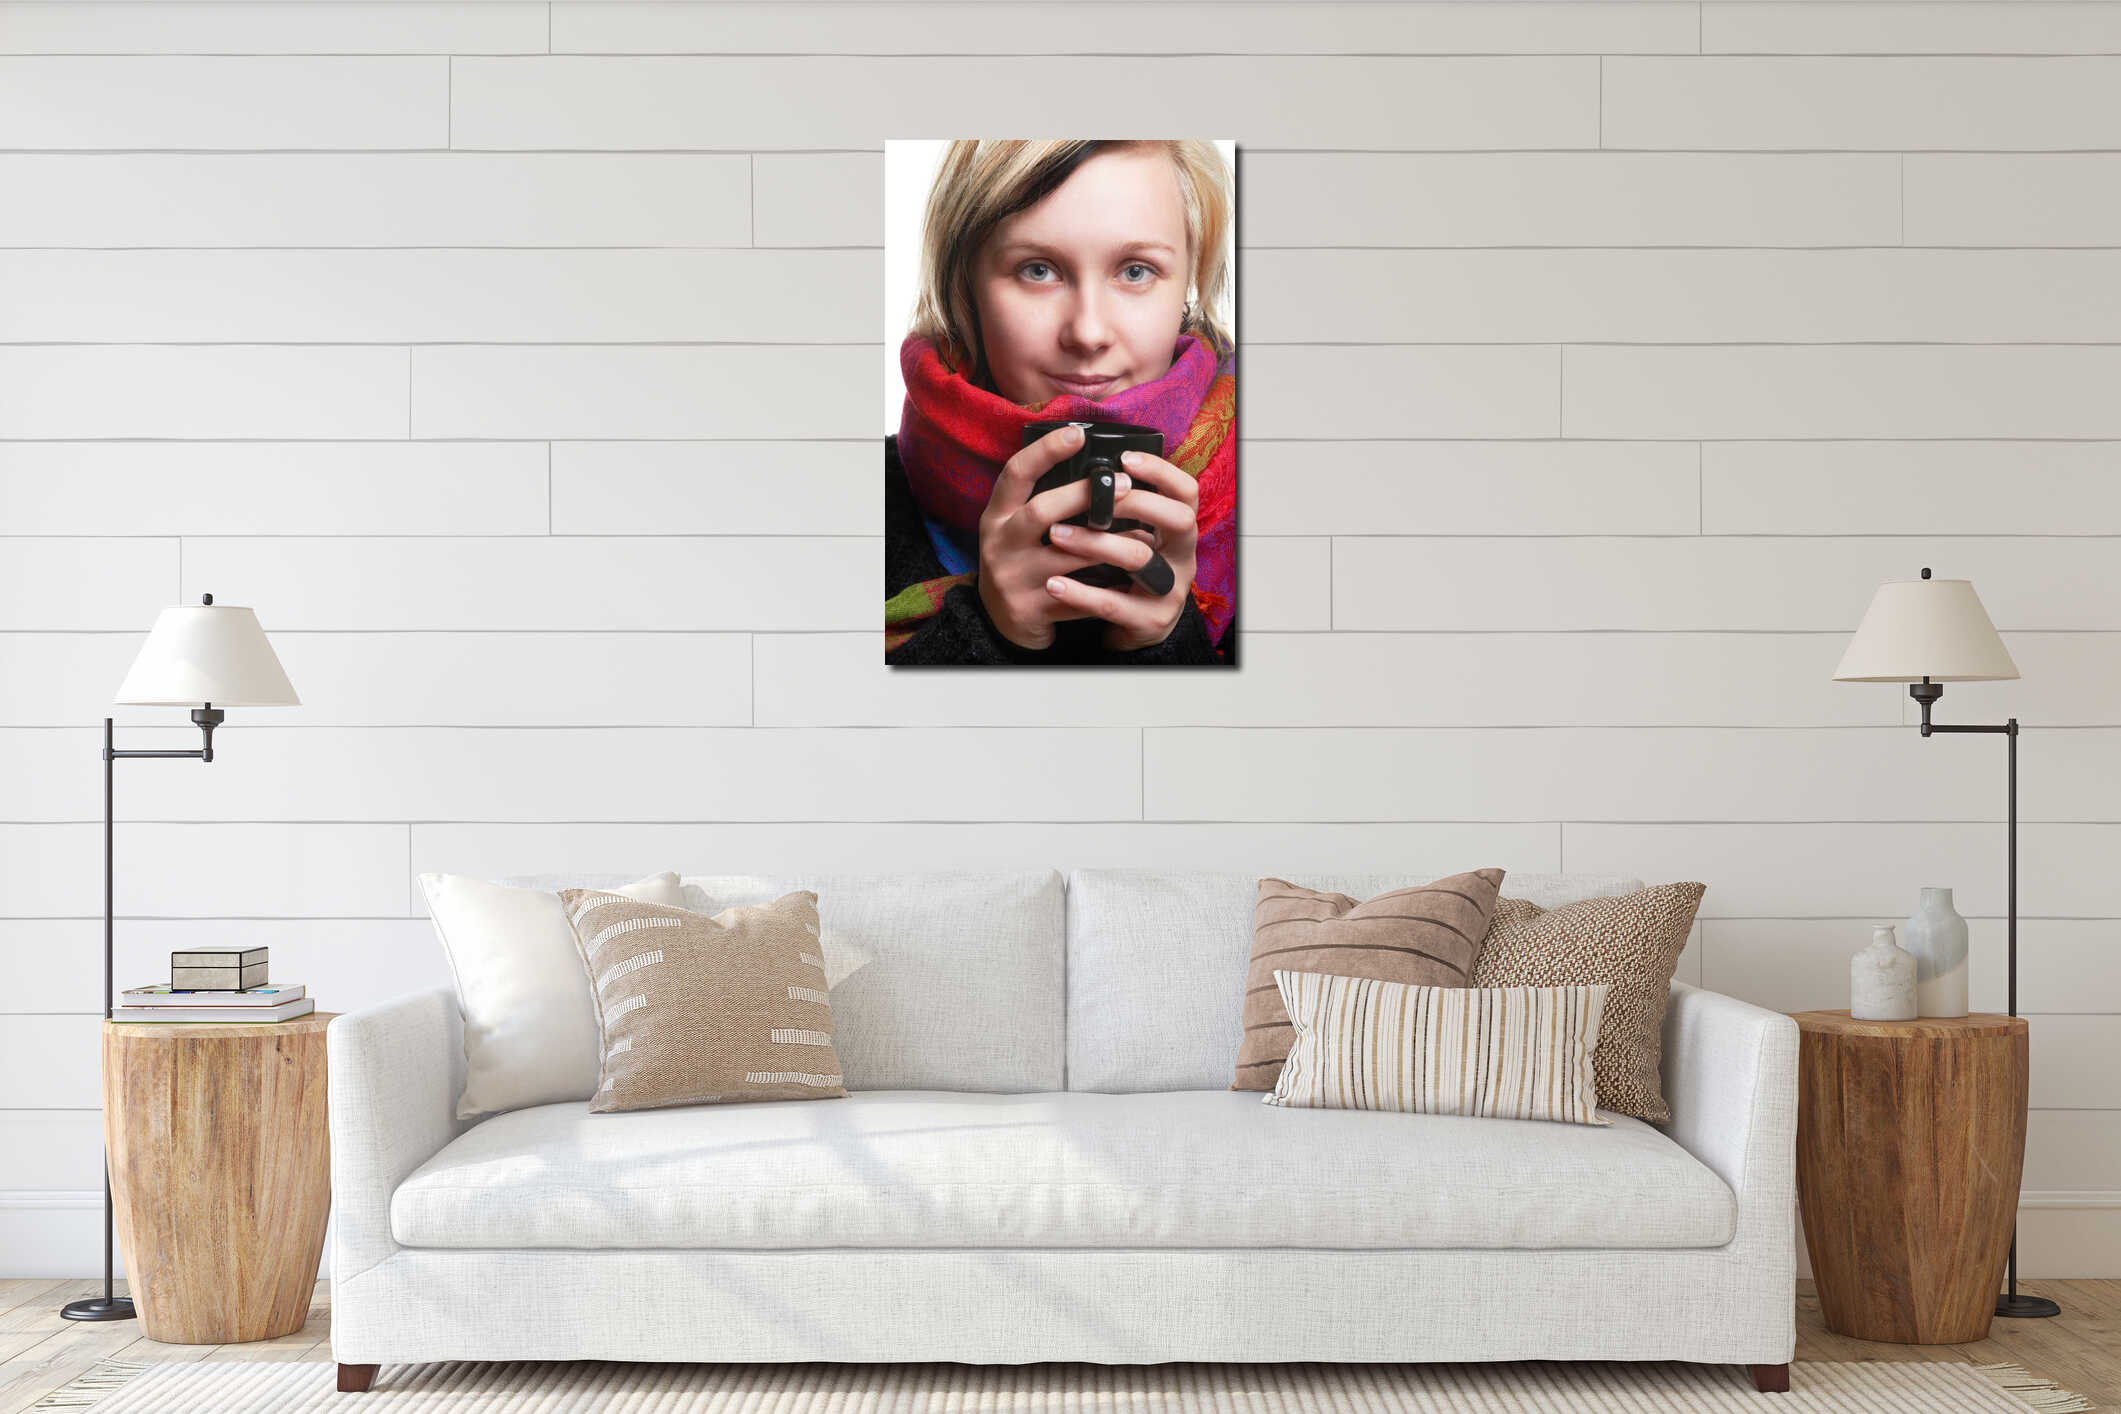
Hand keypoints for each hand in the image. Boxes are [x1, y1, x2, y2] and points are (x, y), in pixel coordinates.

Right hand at [975, 424, 1139, 651]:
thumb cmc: (1020, 561)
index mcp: (996, 515)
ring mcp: (1011, 579)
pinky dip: (1106, 587)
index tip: (1078, 434)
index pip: (1016, 473)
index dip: (1045, 451)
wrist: (1000, 623)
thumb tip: (1097, 466)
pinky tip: (1132, 577)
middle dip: (1085, 495)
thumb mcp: (1017, 527)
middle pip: (1041, 512)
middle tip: (1127, 485)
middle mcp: (998, 544)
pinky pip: (1077, 596)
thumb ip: (1044, 500)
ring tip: (1144, 535)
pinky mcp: (1029, 610)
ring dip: (1110, 545)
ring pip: (1067, 558)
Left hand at [1045, 447, 1200, 652]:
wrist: (1132, 632)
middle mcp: (1183, 558)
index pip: (1186, 492)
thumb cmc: (1126, 574)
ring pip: (1139, 558)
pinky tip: (1052, 584)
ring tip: (1055, 534)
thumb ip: (1120, 512)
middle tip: (1089, 498)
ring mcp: (1171, 591)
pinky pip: (1113, 604)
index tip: (1124, 459)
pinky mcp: (1150, 621)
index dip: (1161, 472)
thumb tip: (1083, 470)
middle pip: (1177, 519)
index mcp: (1179, 532)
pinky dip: (1080, 593)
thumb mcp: (1132, 539)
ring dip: (1094, 543)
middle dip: (1132, 503)